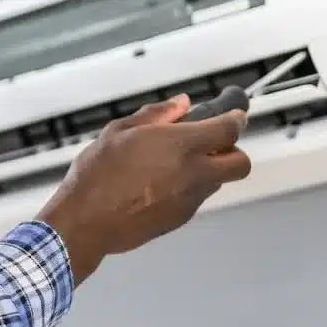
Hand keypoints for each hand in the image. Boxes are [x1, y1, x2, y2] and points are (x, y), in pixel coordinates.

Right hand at [35, 95, 250, 283]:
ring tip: (175, 163)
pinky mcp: (181, 219)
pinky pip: (197, 198)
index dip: (236, 119)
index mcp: (180, 146)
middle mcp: (193, 174)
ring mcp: (189, 200)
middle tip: (213, 143)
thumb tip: (180, 104)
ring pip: (219, 182)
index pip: (229, 130)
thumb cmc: (97, 175)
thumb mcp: (119, 131)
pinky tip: (160, 183)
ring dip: (209, 170)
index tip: (234, 115)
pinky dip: (189, 188)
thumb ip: (155, 114)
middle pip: (240, 163)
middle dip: (234, 150)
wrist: (85, 222)